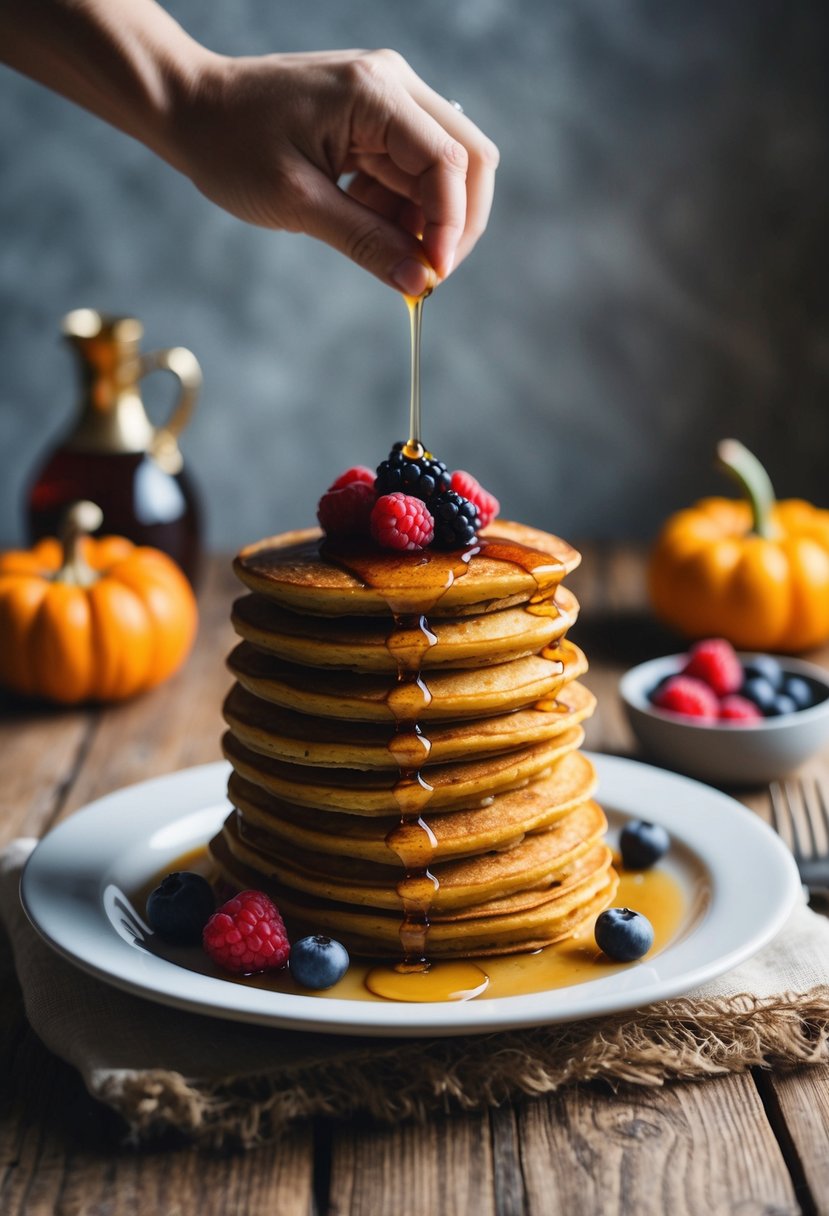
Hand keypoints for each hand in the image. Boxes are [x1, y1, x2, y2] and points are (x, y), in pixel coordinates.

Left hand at [167, 48, 499, 294]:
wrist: (191, 109)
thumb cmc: (230, 146)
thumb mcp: (297, 203)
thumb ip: (365, 241)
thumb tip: (419, 282)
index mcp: (374, 94)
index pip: (449, 162)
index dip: (450, 226)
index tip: (430, 276)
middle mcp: (394, 85)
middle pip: (468, 158)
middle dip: (456, 224)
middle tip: (426, 272)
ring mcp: (389, 98)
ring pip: (445, 170)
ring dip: (424, 219)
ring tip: (374, 241)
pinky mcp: (378, 118)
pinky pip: (414, 170)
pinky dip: (401, 208)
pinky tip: (361, 218)